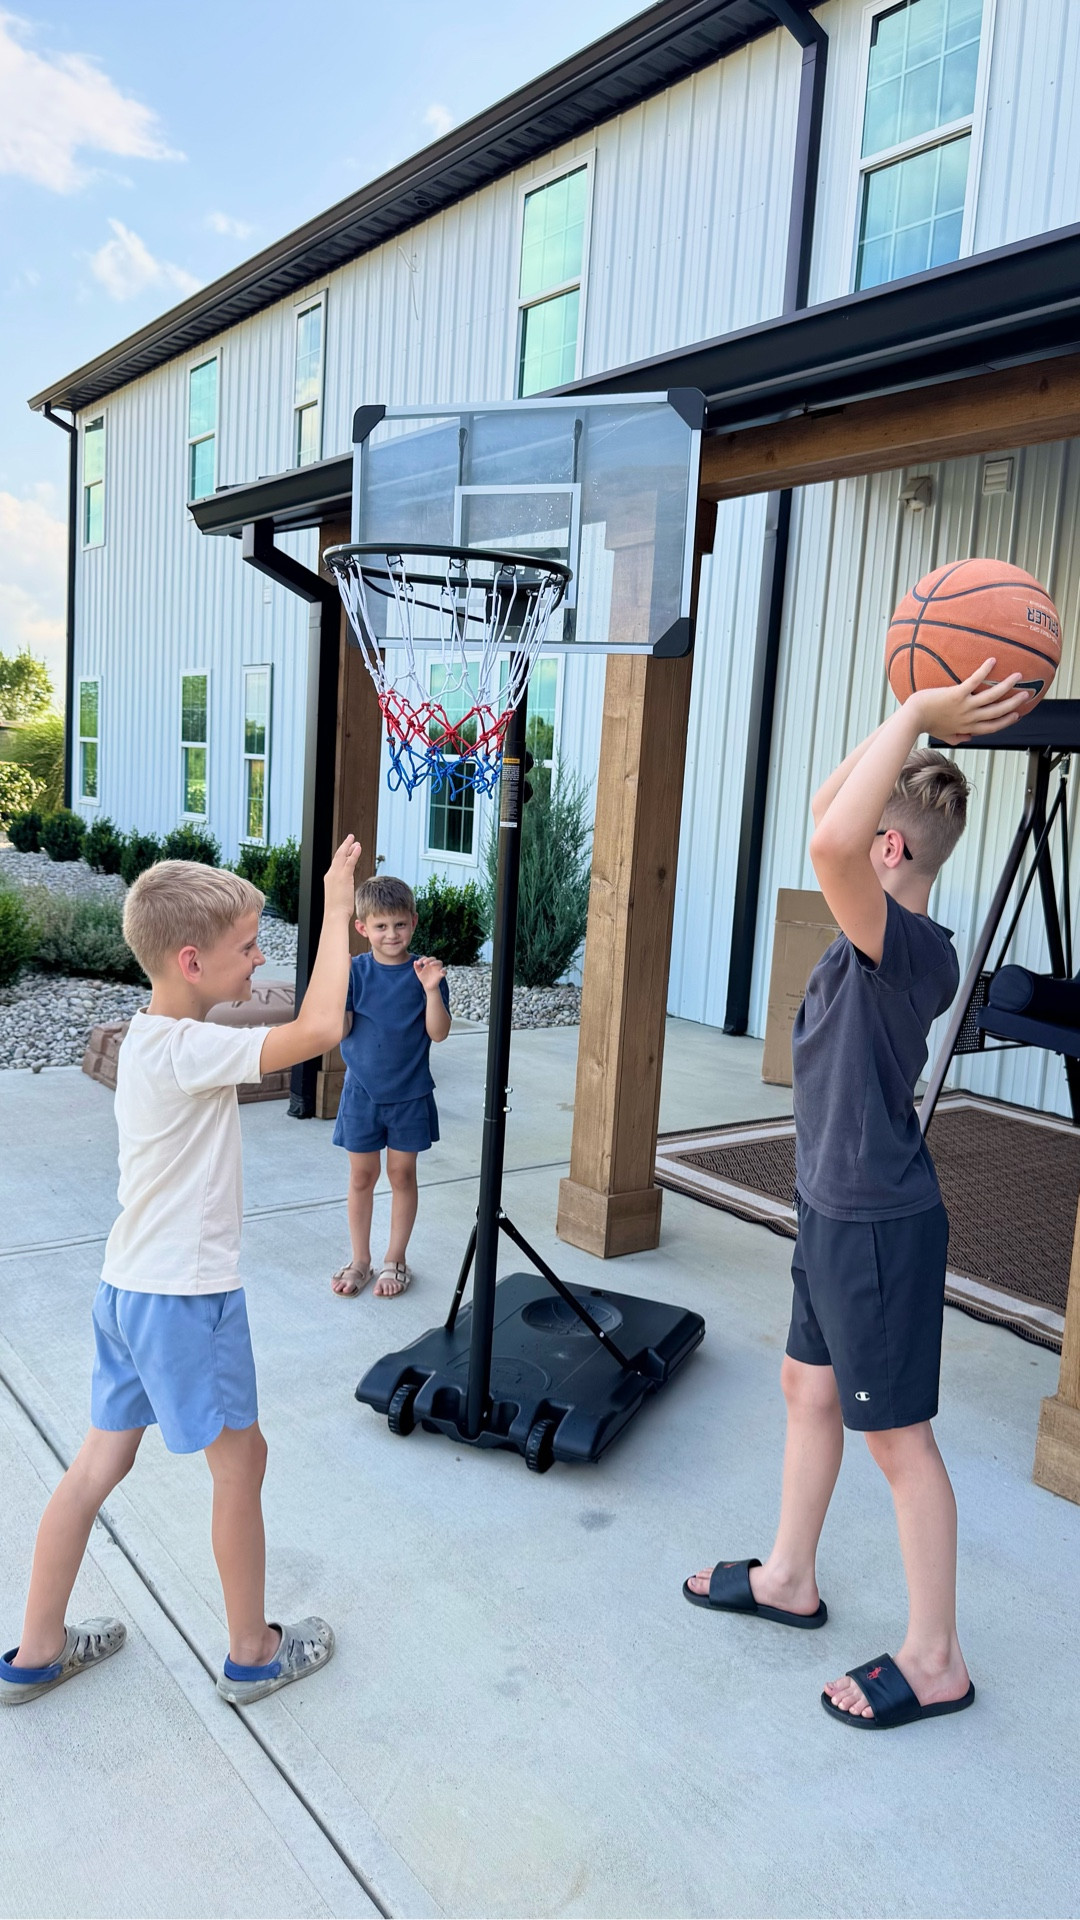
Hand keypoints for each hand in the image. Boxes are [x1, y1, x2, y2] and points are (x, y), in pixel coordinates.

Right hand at [323, 836, 362, 915]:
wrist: (334, 915)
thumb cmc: (338, 910)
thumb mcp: (339, 896)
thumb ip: (343, 888)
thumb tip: (347, 888)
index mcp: (330, 878)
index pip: (336, 863)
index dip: (343, 854)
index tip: (348, 849)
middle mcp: (331, 874)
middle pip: (338, 856)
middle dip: (345, 846)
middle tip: (351, 838)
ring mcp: (336, 874)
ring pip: (342, 856)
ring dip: (349, 846)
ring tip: (355, 840)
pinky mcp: (344, 876)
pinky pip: (350, 862)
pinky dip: (354, 853)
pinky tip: (358, 847)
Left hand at [413, 954, 445, 991]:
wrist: (427, 986)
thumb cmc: (423, 978)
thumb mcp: (418, 972)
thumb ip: (416, 967)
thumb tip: (415, 961)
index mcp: (428, 963)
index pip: (426, 958)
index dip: (422, 959)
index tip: (418, 963)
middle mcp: (433, 965)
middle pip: (433, 958)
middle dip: (429, 959)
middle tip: (424, 963)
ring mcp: (438, 969)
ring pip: (440, 962)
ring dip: (435, 962)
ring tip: (430, 964)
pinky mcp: (441, 974)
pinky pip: (445, 971)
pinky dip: (444, 971)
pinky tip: (441, 971)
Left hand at [910, 660, 1031, 743]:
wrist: (913, 717)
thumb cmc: (926, 724)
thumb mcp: (944, 735)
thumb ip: (956, 738)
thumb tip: (967, 739)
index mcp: (967, 728)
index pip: (992, 727)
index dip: (1006, 721)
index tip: (1017, 715)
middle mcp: (970, 718)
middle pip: (998, 711)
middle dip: (1014, 703)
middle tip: (1027, 694)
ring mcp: (965, 706)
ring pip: (992, 696)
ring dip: (1007, 686)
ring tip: (1018, 675)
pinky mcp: (957, 694)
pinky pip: (974, 681)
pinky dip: (984, 671)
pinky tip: (992, 660)